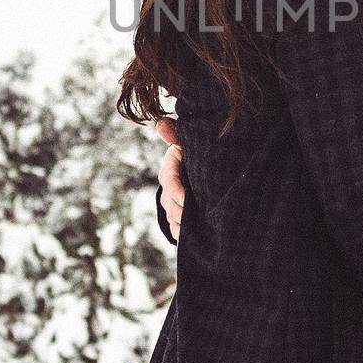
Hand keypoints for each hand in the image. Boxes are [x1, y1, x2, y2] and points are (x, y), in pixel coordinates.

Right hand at [157, 118, 184, 238]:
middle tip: (192, 220)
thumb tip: (160, 124)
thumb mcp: (187, 141)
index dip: (176, 192)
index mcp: (170, 167)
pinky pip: (174, 227)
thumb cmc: (195, 151)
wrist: (202, 166)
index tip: (187, 201)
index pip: (169, 180)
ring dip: (180, 224)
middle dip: (180, 212)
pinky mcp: (179, 213)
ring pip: (172, 216)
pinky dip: (179, 233)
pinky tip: (187, 238)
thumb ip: (175, 134)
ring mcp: (172, 202)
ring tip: (191, 232)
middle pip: (170, 202)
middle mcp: (168, 187)